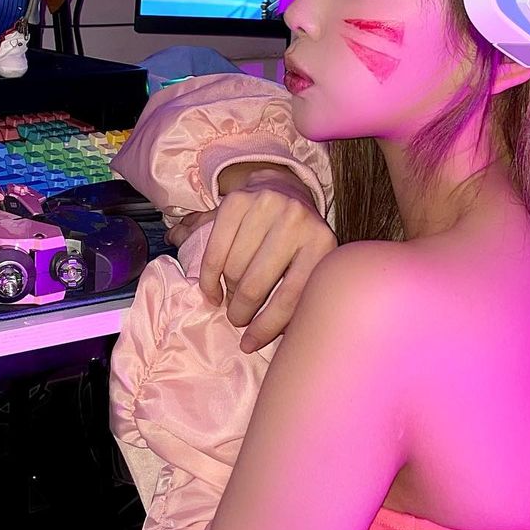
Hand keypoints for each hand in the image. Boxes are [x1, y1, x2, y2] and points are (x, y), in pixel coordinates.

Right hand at [182, 163, 336, 352]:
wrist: (281, 186)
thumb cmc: (294, 238)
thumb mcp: (307, 261)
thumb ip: (297, 297)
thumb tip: (282, 342)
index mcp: (321, 243)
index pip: (292, 296)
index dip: (267, 326)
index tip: (249, 344)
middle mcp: (297, 221)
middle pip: (257, 283)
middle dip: (242, 311)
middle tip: (236, 319)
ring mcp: (267, 206)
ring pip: (234, 268)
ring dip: (226, 292)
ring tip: (228, 300)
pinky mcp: (238, 200)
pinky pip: (215, 250)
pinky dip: (208, 276)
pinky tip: (210, 289)